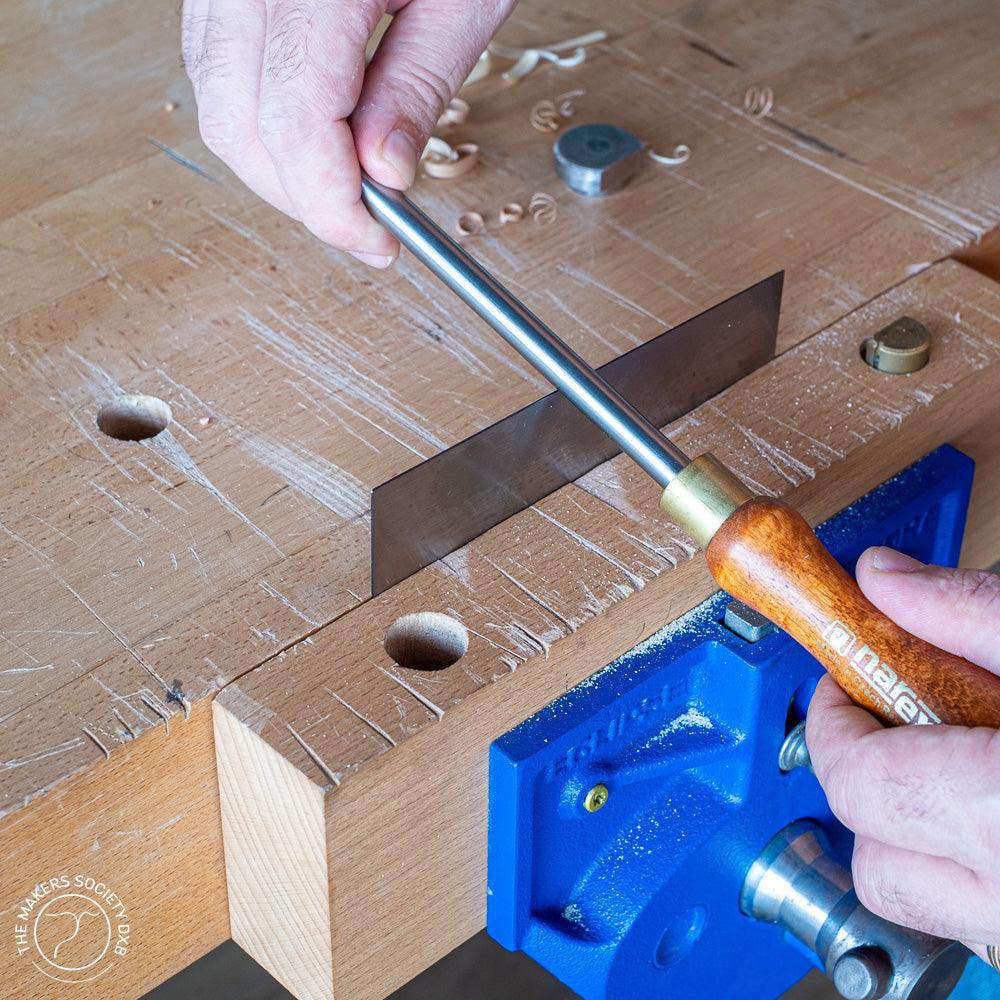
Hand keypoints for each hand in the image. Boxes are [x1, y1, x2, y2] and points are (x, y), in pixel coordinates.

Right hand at [181, 0, 514, 265]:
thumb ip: (419, 86)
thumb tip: (383, 175)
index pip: (292, 127)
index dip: (331, 205)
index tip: (376, 242)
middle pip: (239, 125)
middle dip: (302, 196)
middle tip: (365, 224)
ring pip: (216, 101)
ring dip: (276, 163)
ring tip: (345, 180)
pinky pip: (214, 62)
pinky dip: (258, 114)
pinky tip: (312, 130)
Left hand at [807, 546, 999, 963]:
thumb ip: (971, 614)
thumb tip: (883, 580)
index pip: (857, 779)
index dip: (834, 717)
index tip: (845, 678)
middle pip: (870, 850)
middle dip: (870, 776)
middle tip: (905, 718)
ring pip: (917, 894)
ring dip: (917, 826)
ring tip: (963, 760)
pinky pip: (972, 917)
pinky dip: (967, 860)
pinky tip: (996, 803)